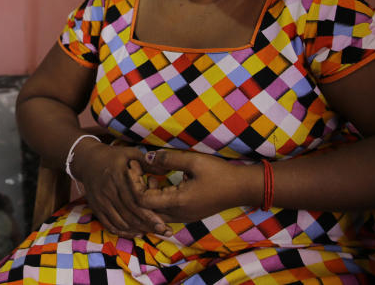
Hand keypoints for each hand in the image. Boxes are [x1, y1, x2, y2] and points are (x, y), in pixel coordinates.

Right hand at [71, 140, 168, 237]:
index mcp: (118, 176)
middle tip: (163, 232)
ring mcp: (101, 200)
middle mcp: (108, 190)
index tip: (163, 223)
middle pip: (129, 214)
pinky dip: (122, 232)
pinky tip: (135, 233)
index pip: (134, 201)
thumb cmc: (114, 157)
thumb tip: (168, 169)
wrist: (87, 160)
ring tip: (152, 232)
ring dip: (137, 230)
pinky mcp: (96, 207)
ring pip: (120, 222)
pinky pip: (109, 224)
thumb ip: (148, 163)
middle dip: (147, 225)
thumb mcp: (130, 154)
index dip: (148, 214)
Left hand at [128, 149, 260, 222]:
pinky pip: (162, 211)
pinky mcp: (186, 214)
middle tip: (135, 168)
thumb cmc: (220, 173)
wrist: (242, 188)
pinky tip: (158, 180)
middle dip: (135, 188)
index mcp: (178, 202)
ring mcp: (182, 217)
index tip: (133, 163)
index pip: (142, 200)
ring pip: (152, 212)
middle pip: (144, 209)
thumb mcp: (194, 161)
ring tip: (149, 173)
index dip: (133, 182)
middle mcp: (178, 215)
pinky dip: (155, 197)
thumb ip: (169, 159)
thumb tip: (146, 156)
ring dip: (145, 193)